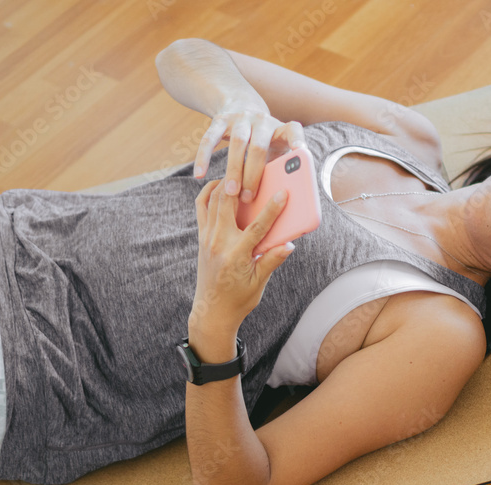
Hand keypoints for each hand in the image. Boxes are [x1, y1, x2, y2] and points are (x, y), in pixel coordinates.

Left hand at [190, 178, 294, 332]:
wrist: (212, 311)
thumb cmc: (239, 299)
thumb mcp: (260, 283)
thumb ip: (272, 261)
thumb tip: (289, 245)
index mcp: (237, 256)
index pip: (257, 227)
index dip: (272, 209)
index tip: (284, 193)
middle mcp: (218, 243)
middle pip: (227, 203)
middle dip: (240, 183)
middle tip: (253, 167)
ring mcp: (207, 238)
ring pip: (211, 201)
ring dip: (223, 183)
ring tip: (238, 171)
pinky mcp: (202, 237)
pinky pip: (202, 207)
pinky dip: (209, 192)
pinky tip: (221, 185)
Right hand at [192, 100, 306, 203]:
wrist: (241, 106)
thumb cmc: (263, 142)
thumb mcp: (274, 151)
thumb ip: (277, 169)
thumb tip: (277, 202)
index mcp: (280, 129)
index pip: (293, 130)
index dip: (297, 140)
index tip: (301, 152)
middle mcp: (262, 121)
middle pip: (258, 147)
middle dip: (253, 174)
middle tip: (249, 198)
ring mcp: (240, 118)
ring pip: (236, 143)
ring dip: (233, 169)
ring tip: (230, 192)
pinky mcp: (220, 119)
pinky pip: (209, 139)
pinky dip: (203, 157)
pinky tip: (200, 175)